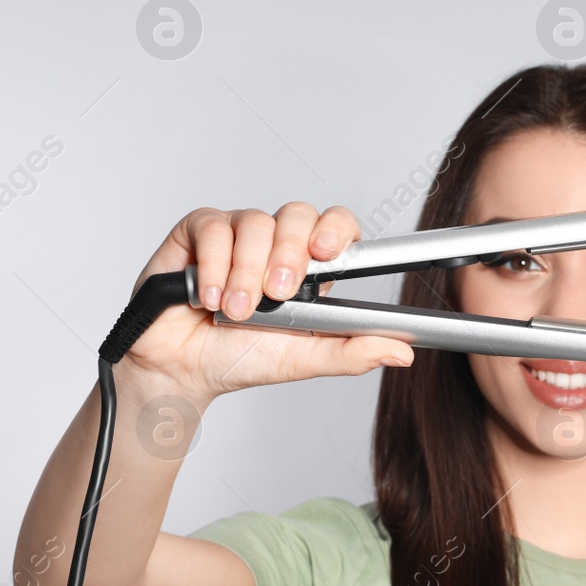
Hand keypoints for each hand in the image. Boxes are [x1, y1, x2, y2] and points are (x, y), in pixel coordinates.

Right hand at [116, 203, 414, 401]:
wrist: (182, 370)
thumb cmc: (242, 357)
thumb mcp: (302, 359)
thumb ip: (351, 352)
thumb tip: (403, 353)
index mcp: (310, 265)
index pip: (336, 225)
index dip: (336, 229)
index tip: (327, 252)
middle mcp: (277, 241)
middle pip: (299, 215)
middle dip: (290, 253)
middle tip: (278, 293)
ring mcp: (239, 232)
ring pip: (256, 223)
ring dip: (247, 272)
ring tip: (237, 312)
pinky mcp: (199, 231)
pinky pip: (214, 227)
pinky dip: (214, 265)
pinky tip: (210, 298)